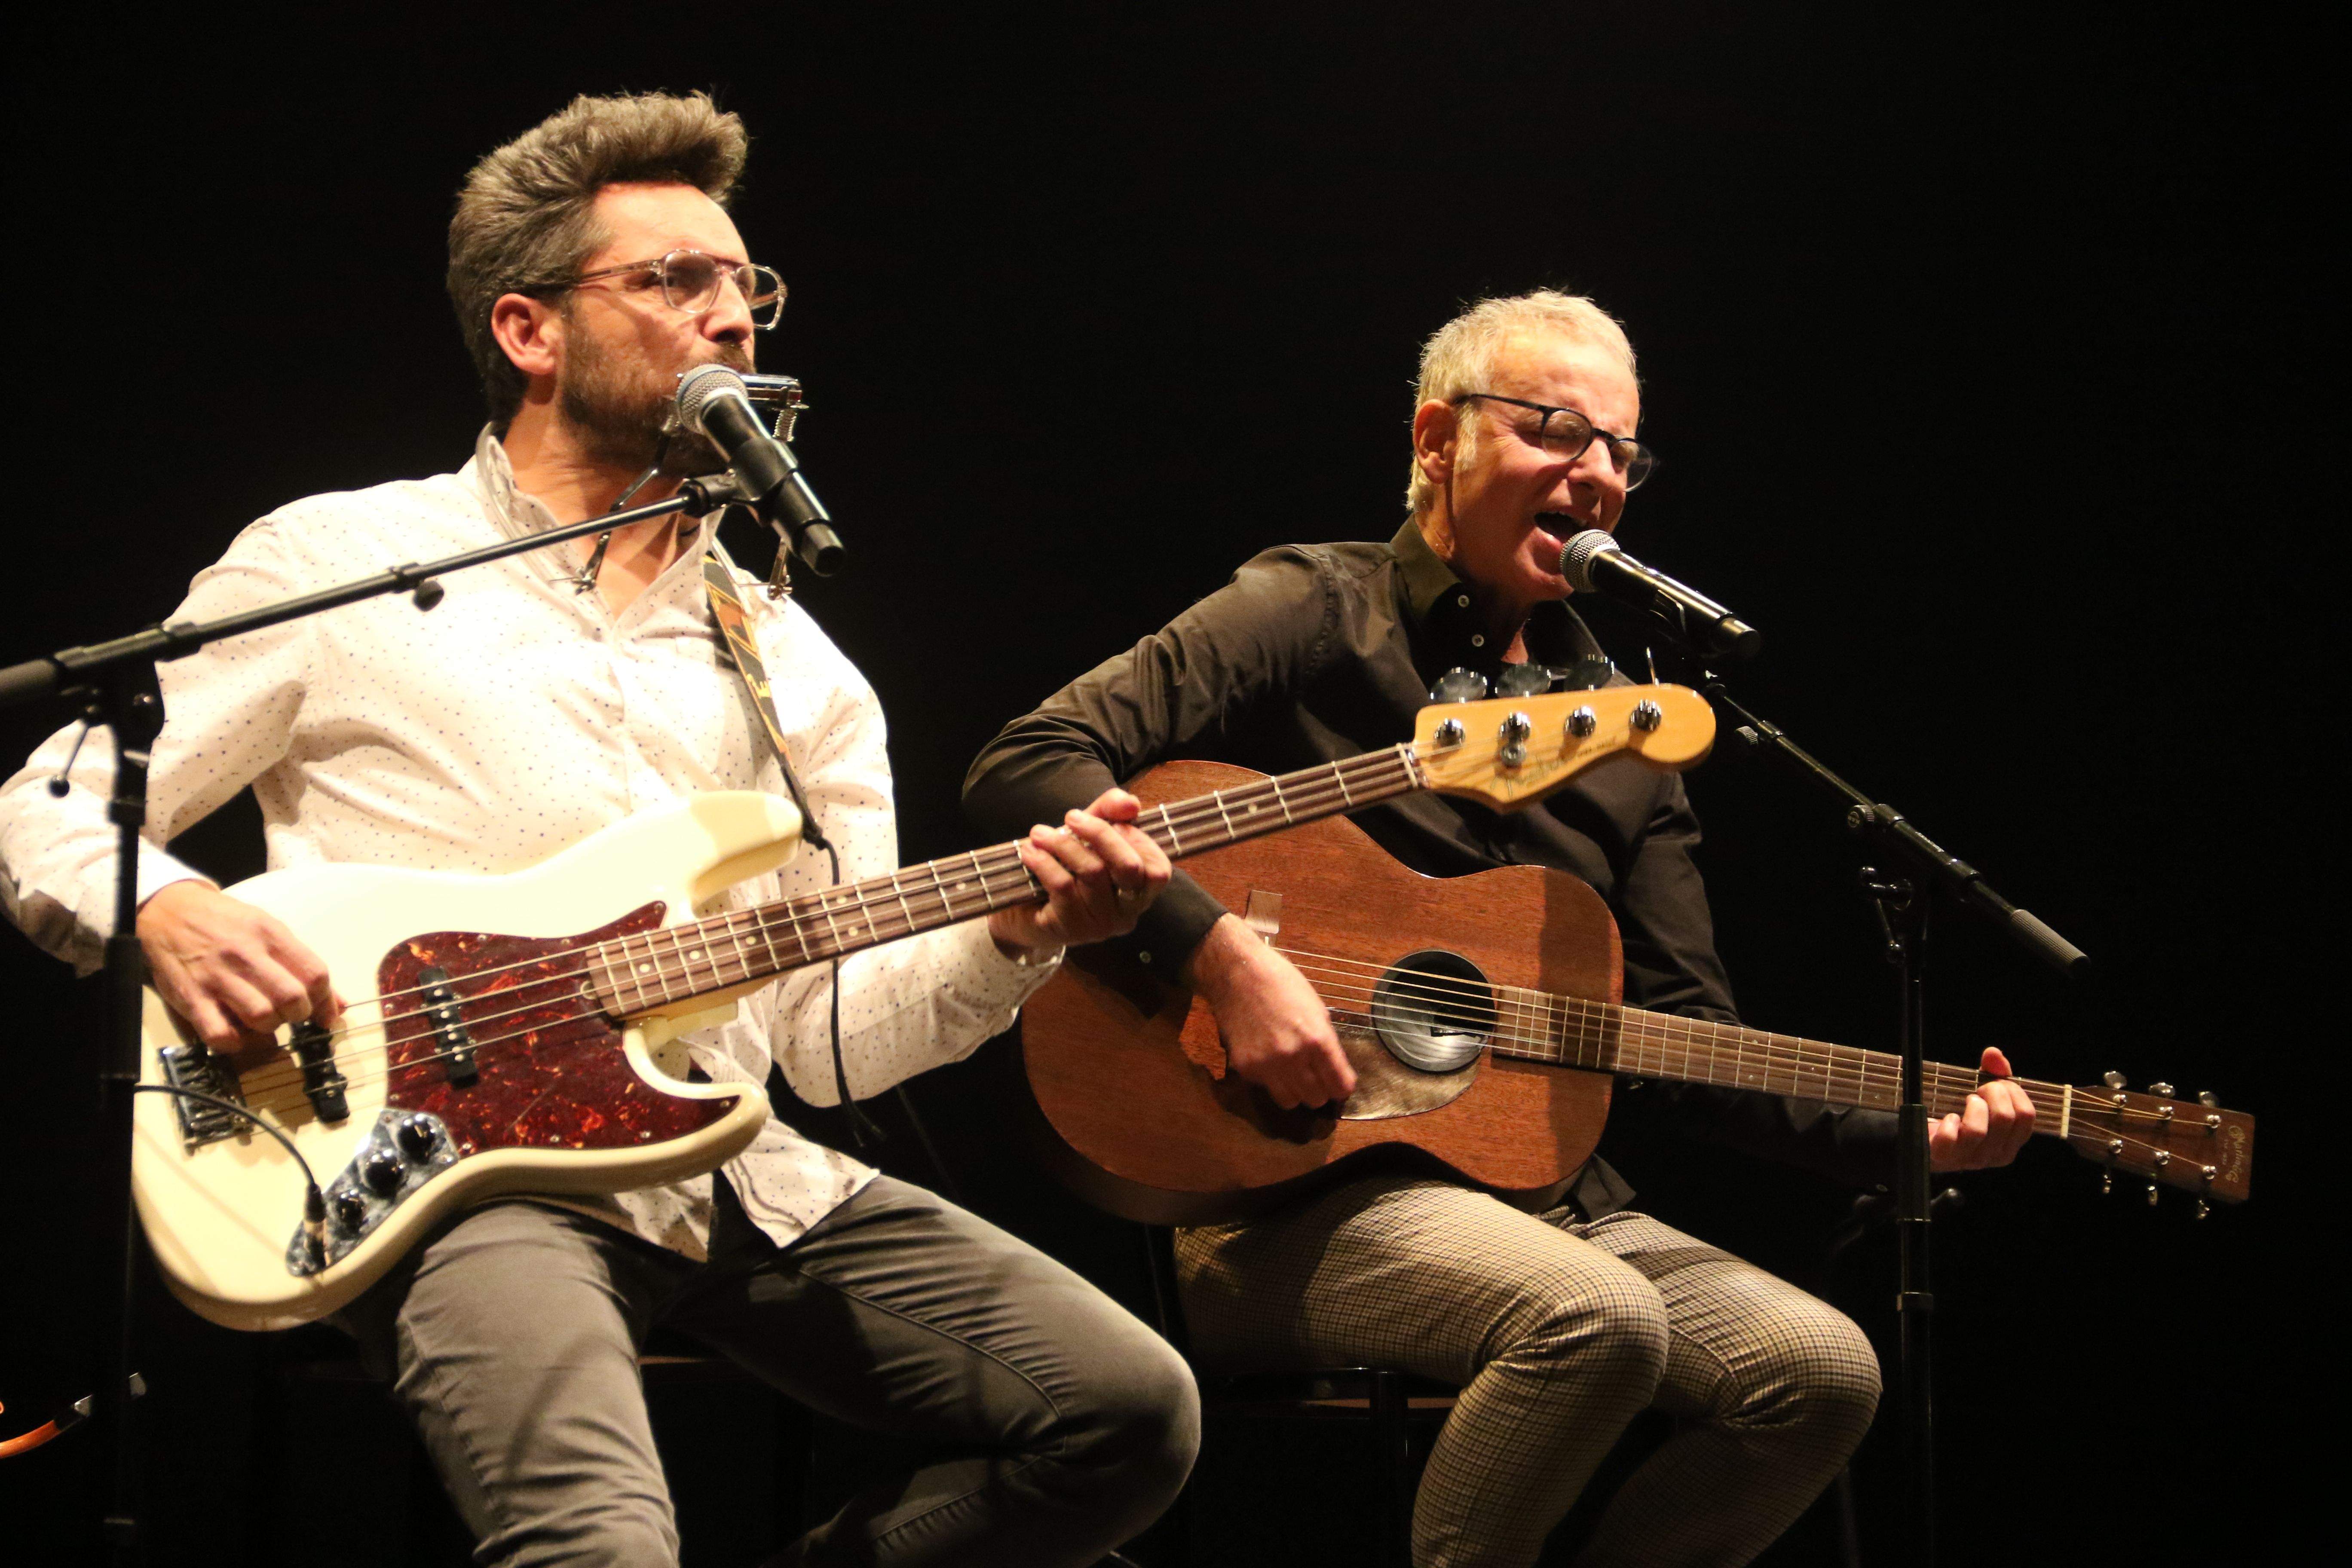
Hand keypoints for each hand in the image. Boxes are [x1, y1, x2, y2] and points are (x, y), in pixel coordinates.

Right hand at [137, 880, 341, 1052]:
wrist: (170, 913)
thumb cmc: (226, 924)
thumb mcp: (269, 929)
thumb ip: (302, 964)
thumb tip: (340, 1004)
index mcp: (270, 935)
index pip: (315, 974)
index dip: (325, 1001)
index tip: (323, 1014)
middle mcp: (245, 955)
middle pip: (292, 999)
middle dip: (299, 1015)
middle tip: (290, 1015)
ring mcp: (217, 978)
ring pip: (261, 1017)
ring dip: (270, 1029)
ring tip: (264, 1021)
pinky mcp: (191, 998)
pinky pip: (220, 1034)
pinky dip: (235, 1043)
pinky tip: (238, 1034)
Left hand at [989, 788, 1170, 957]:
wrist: (1023, 910)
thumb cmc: (1066, 868)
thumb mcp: (1089, 835)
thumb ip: (1111, 813)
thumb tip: (1129, 803)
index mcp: (1141, 893)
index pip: (1157, 869)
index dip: (1137, 839)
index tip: (1110, 821)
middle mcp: (1128, 913)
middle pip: (1129, 867)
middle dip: (1100, 833)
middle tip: (1071, 817)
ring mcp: (1102, 926)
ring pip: (1092, 873)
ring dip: (1062, 844)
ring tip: (1039, 833)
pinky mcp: (1071, 929)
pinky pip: (1063, 886)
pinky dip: (1044, 862)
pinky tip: (1029, 852)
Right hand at [1187, 914, 1356, 1108]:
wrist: (1238, 974)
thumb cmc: (1282, 984)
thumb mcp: (1317, 1010)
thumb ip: (1326, 1044)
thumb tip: (1333, 1071)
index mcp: (1318, 1039)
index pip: (1340, 1087)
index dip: (1341, 1087)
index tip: (1338, 1083)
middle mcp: (1294, 1057)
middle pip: (1316, 1100)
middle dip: (1319, 1090)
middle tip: (1314, 1076)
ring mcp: (1267, 1065)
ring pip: (1291, 1102)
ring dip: (1296, 1092)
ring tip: (1292, 1073)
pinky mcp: (1245, 1068)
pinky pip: (1266, 1088)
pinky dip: (1271, 1079)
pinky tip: (1268, 1057)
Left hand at [1928, 1046, 2035, 1170]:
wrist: (1929, 1138)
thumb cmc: (1962, 1114)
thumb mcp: (1982, 1093)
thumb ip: (1993, 1072)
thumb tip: (1993, 1053)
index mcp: (2011, 1141)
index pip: (2026, 1115)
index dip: (2013, 1091)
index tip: (1998, 1082)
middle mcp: (1995, 1154)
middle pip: (2005, 1117)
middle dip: (1992, 1092)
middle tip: (1979, 1089)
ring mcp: (1970, 1159)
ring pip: (1978, 1130)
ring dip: (1972, 1106)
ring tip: (1966, 1101)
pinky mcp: (1944, 1157)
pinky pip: (1950, 1139)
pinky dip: (1948, 1123)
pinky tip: (1949, 1118)